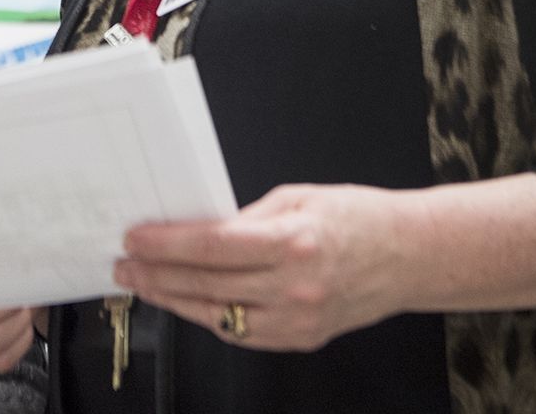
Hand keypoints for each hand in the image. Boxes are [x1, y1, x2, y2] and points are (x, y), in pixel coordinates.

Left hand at [114, 184, 409, 351]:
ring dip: (175, 301)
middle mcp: (295, 286)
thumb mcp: (297, 198)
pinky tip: (188, 303)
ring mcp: (299, 319)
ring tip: (146, 285)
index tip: (135, 238)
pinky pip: (243, 334)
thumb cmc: (357, 217)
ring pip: (218, 317)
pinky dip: (211, 317)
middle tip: (125, 265)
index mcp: (293, 242)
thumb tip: (198, 229)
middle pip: (207, 285)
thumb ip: (246, 217)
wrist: (410, 255)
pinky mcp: (302, 338)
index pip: (212, 246)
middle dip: (157, 275)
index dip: (166, 245)